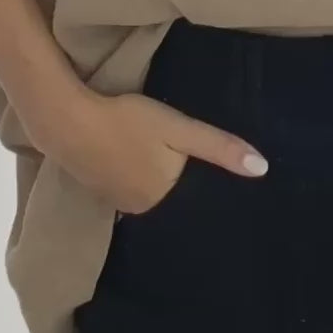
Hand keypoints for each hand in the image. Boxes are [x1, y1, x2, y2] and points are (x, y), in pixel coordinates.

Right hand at [41, 88, 268, 214]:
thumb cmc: (130, 122)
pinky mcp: (102, 189)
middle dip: (191, 197)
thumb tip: (263, 169)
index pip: (197, 208)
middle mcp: (141, 211)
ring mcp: (118, 202)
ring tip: (183, 179)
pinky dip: (144, 183)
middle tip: (210, 182)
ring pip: (153, 200)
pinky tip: (146, 169)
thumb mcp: (179, 128)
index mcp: (163, 199)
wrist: (69, 121)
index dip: (212, 200)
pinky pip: (133, 193)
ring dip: (166, 191)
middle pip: (175, 206)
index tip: (232, 198)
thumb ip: (218, 148)